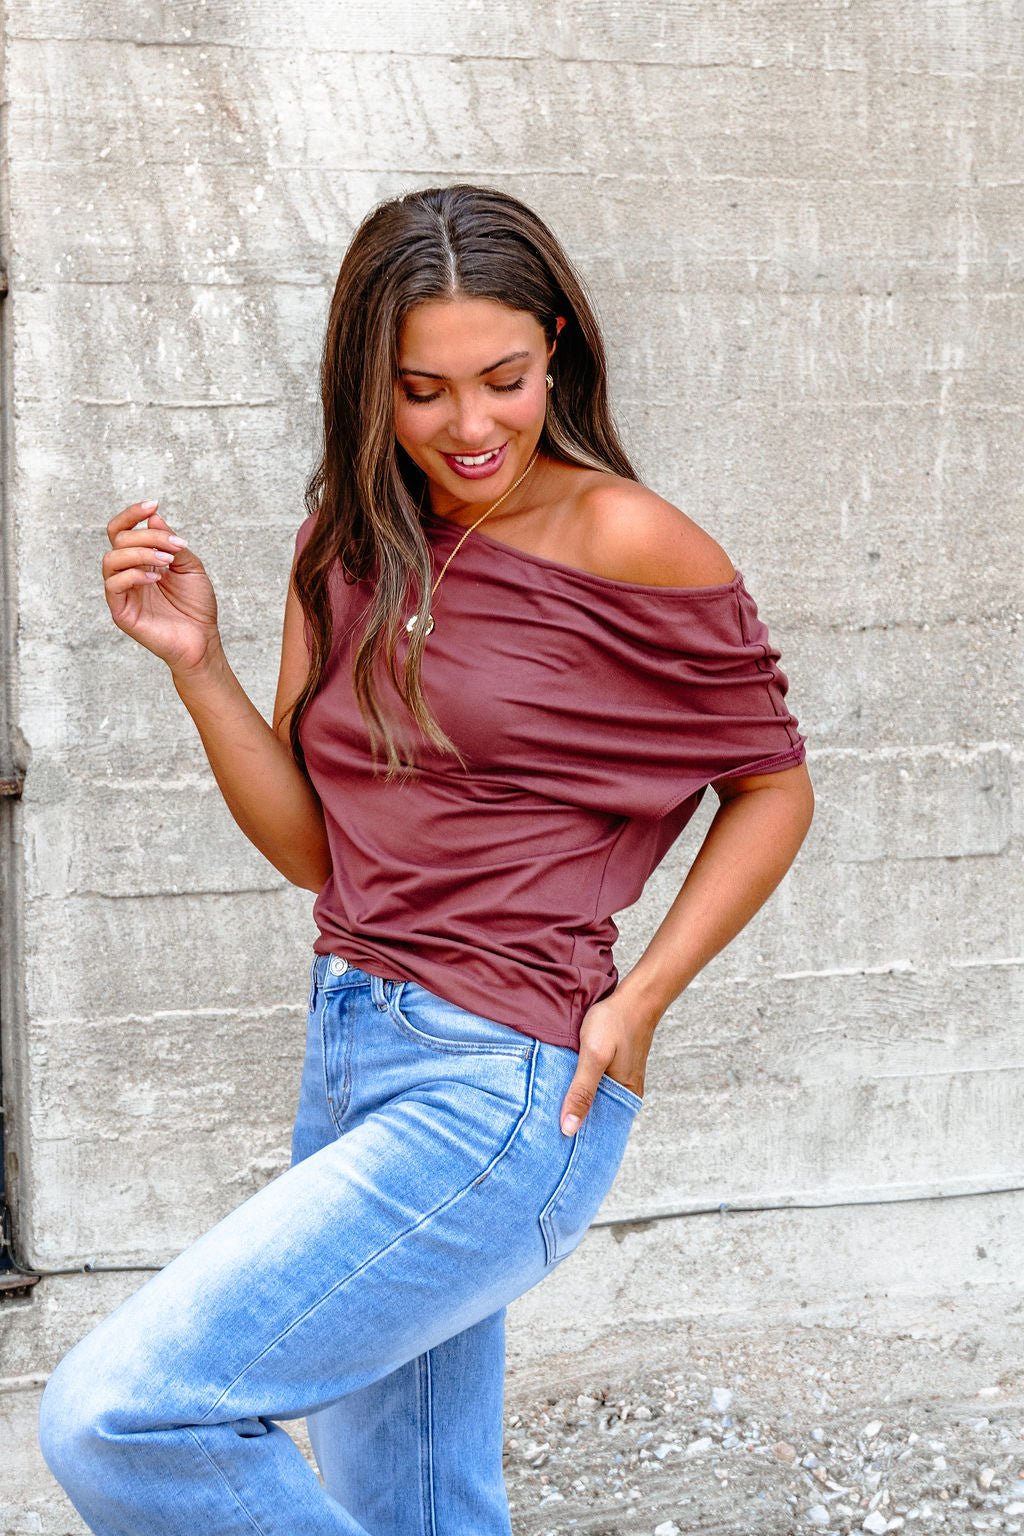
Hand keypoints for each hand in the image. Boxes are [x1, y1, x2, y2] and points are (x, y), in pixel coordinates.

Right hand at [102, 500, 219, 675]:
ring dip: (140, 553)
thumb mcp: (190, 566)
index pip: (122, 531)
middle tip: (174, 547)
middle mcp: (128, 573)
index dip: (132, 515)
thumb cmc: (196, 606)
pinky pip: (114, 585)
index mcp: (141, 561)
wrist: (202, 639)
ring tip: (167, 561)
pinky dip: (134, 575)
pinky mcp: (120, 611)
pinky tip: (157, 578)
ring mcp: (122, 592)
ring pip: (111, 559)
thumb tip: (153, 519)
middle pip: (118, 540)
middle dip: (147, 537)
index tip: (152, 505)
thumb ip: (171, 542)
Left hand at [559, 992, 655, 1135]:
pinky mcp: (615, 1065)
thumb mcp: (593, 1056)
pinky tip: (564, 1082)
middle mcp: (626, 1091)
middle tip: (542, 1124)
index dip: (575, 1133)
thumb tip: (569, 1128)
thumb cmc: (615, 1023)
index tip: (550, 1139)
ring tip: (548, 1106)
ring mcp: (622, 1078)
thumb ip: (581, 1091)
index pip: (597, 1127)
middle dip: (572, 1117)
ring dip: (575, 1099)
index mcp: (625, 1096)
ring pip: (595, 1096)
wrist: (634, 997)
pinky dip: (581, 1084)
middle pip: (595, 1113)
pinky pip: (596, 1082)